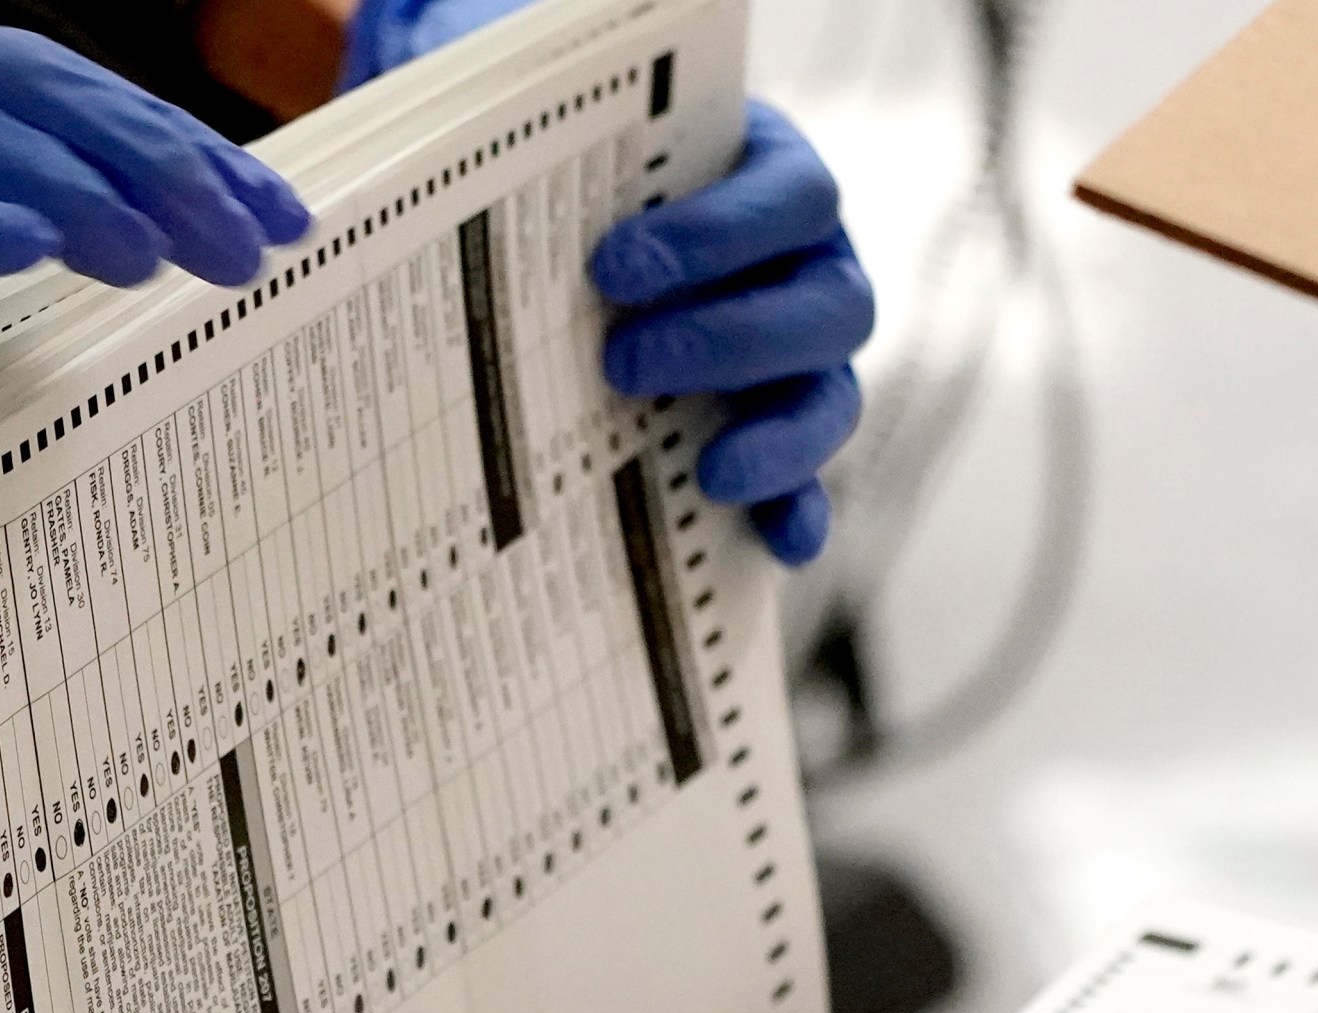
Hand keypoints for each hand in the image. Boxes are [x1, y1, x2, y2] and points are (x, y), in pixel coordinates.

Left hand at [588, 103, 870, 565]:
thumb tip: (483, 184)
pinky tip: (778, 542)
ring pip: (833, 400)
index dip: (717, 234)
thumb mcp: (604, 166)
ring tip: (710, 473)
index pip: (792, 200)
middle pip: (831, 308)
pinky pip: (817, 484)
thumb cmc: (611, 192)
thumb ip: (584, 181)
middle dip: (728, 340)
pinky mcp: (788, 438)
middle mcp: (816, 271)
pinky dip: (800, 512)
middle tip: (623, 361)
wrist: (610, 228)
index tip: (613, 265)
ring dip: (777, 439)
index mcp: (783, 186)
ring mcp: (811, 361)